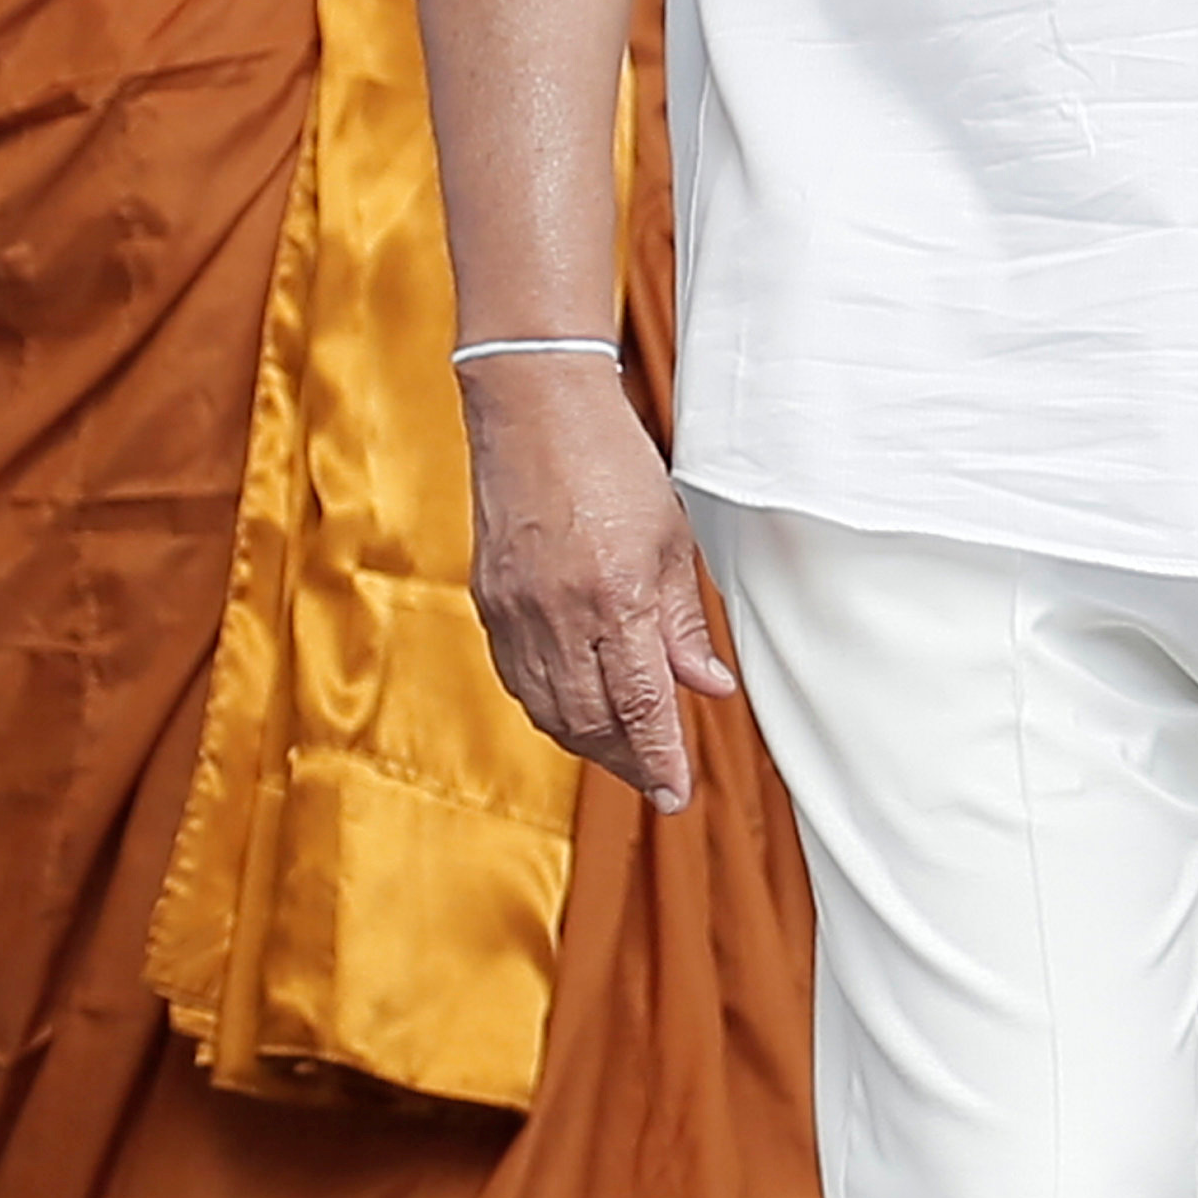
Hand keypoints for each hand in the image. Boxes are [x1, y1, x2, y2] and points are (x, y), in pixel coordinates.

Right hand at [461, 351, 738, 810]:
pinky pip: (518, 679)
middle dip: (627, 759)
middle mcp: (560, 612)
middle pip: (591, 720)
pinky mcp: (488, 600)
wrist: (534, 405)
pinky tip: (574, 707)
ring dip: (589, 741)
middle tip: (656, 776)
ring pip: (550, 709)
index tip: (676, 793)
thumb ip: (684, 622)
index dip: (659, 756)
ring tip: (622, 749)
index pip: (640, 703)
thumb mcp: (669, 539)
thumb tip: (709, 686)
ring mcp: (516, 609)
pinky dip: (549, 706)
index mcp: (616, 594)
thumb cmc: (610, 459)